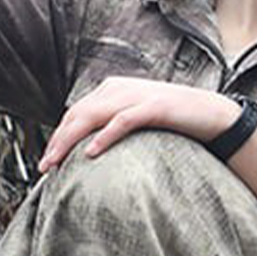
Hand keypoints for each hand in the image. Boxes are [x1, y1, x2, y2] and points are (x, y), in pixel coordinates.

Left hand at [38, 77, 241, 171]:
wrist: (211, 113)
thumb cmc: (172, 121)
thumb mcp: (136, 117)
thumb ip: (113, 122)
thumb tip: (86, 147)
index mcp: (112, 88)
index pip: (75, 112)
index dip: (58, 135)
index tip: (48, 161)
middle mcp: (119, 88)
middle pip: (78, 114)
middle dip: (58, 141)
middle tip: (44, 167)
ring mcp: (137, 95)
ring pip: (92, 116)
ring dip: (70, 140)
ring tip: (57, 163)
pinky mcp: (154, 106)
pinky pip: (122, 121)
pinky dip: (104, 136)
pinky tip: (91, 153)